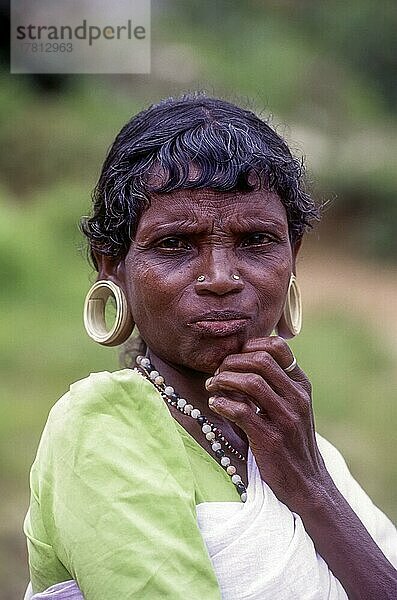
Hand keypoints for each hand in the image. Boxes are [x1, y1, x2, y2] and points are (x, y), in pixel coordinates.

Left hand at [205, 335, 332, 512]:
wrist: (307, 483)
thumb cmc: (291, 441)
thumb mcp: (292, 407)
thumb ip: (274, 385)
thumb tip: (238, 362)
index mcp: (301, 385)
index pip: (278, 347)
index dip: (250, 346)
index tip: (233, 358)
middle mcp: (297, 397)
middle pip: (260, 360)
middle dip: (231, 362)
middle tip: (217, 373)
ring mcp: (286, 418)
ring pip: (250, 382)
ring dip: (224, 381)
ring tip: (212, 387)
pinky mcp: (271, 439)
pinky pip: (241, 411)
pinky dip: (222, 404)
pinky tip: (215, 405)